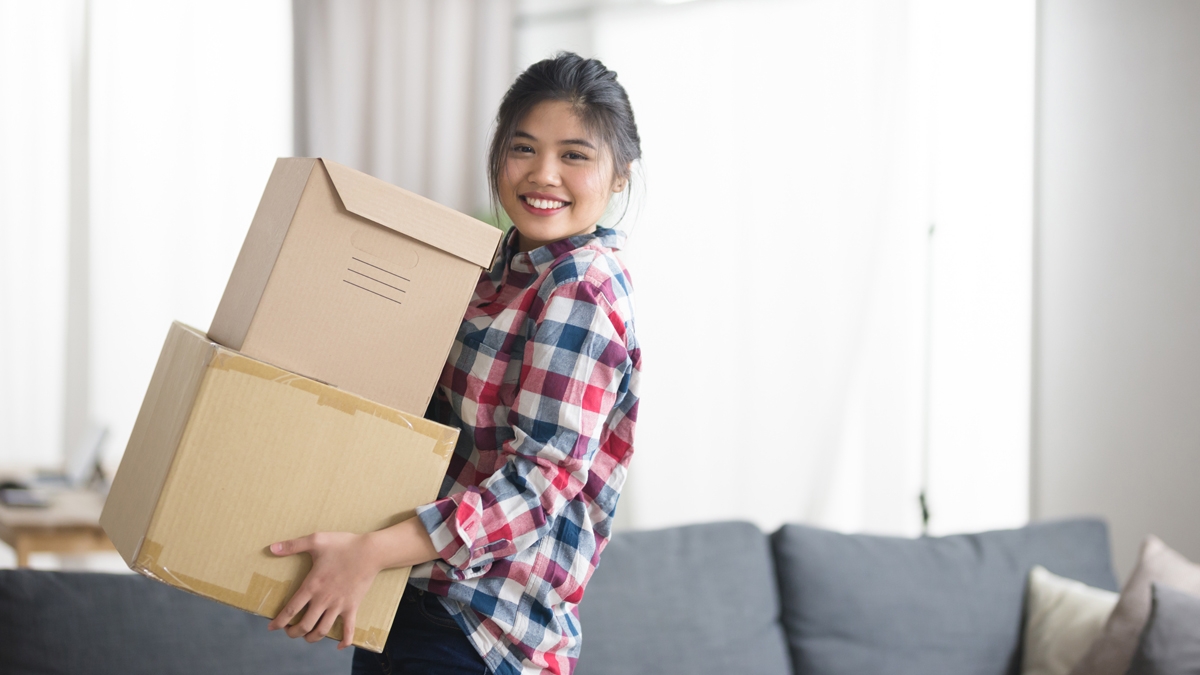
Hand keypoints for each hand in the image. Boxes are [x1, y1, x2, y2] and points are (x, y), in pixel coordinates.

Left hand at [266, 532, 381, 649]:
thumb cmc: (343, 545)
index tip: (272, 627)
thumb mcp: (316, 540)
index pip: (290, 610)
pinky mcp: (352, 607)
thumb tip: (271, 548)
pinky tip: (339, 646)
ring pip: (322, 630)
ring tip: (306, 636)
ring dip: (312, 638)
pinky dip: (344, 641)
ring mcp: (339, 606)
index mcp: (312, 586)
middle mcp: (323, 600)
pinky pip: (349, 629)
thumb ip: (292, 545)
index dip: (279, 622)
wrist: (371, 552)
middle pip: (304, 625)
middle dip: (293, 633)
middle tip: (288, 632)